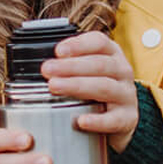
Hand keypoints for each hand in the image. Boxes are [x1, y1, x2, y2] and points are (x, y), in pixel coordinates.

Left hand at [41, 31, 138, 152]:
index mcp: (112, 54)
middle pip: (99, 64)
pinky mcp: (127, 119)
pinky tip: (80, 121)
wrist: (121, 119)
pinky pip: (113, 120)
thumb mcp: (88, 71)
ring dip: (78, 86)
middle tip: (46, 70)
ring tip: (54, 87)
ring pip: (105, 87)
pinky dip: (97, 121)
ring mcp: (127, 95)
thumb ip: (68, 63)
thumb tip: (35, 60)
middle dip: (71, 66)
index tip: (57, 51)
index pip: (99, 42)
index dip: (78, 44)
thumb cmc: (97, 90)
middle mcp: (122, 71)